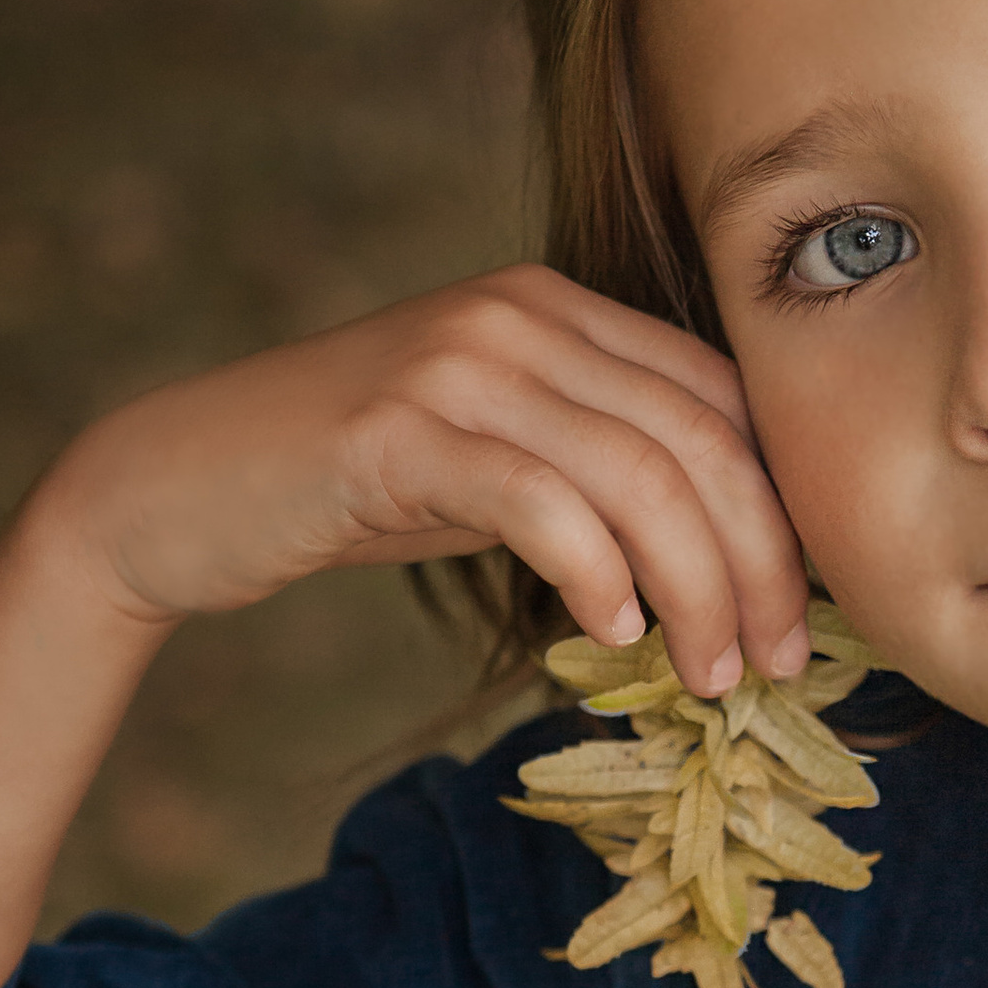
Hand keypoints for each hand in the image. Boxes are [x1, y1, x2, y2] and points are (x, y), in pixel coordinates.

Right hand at [41, 265, 812, 692]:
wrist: (183, 485)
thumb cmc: (359, 487)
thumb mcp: (503, 462)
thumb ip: (605, 477)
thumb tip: (739, 569)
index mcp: (561, 310)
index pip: (724, 402)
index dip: (783, 513)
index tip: (804, 616)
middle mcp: (520, 314)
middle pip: (703, 442)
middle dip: (760, 566)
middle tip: (774, 666)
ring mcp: (458, 363)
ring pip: (642, 477)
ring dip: (697, 591)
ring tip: (707, 677)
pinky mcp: (399, 428)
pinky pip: (543, 501)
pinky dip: (599, 574)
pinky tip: (615, 632)